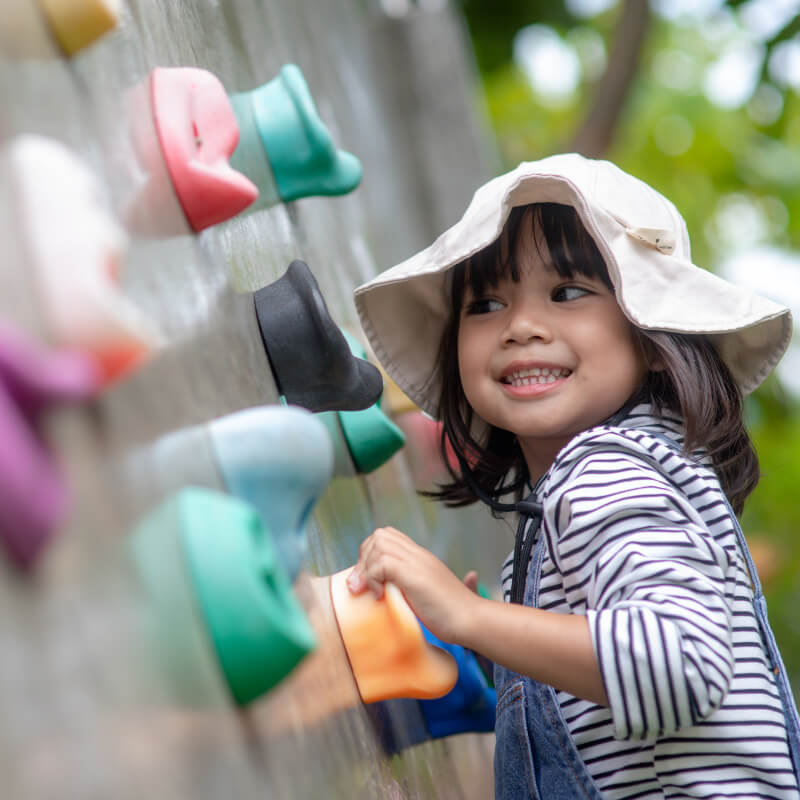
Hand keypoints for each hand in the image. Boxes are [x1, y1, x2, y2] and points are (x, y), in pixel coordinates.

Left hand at [346, 526, 479, 643]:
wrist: (471, 620)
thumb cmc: (450, 614)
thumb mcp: (423, 595)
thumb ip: (408, 588)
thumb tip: (386, 593)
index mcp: (420, 557)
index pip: (388, 537)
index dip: (371, 554)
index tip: (368, 580)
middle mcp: (418, 555)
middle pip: (380, 535)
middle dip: (364, 558)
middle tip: (363, 585)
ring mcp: (417, 562)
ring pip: (379, 544)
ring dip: (366, 568)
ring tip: (369, 591)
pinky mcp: (414, 575)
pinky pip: (382, 564)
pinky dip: (373, 579)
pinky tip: (380, 597)